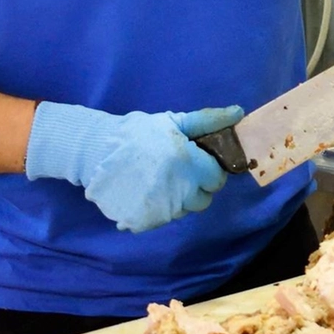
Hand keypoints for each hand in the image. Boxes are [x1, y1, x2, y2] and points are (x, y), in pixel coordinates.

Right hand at [25, 102, 243, 232]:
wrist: (95, 151)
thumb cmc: (139, 134)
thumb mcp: (173, 121)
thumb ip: (207, 120)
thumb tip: (238, 112)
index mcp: (190, 164)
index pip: (217, 179)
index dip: (208, 170)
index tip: (195, 163)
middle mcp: (180, 190)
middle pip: (204, 199)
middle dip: (196, 187)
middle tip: (178, 173)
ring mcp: (162, 209)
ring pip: (184, 210)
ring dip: (178, 199)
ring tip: (159, 181)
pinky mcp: (144, 221)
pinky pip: (163, 219)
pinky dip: (158, 208)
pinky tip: (146, 192)